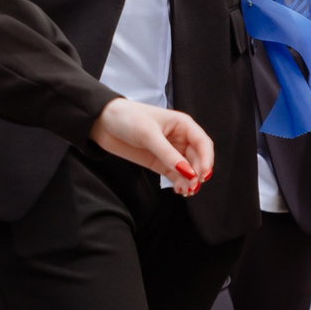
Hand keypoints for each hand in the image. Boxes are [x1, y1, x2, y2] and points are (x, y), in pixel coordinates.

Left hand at [89, 98, 212, 193]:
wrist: (103, 123)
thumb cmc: (127, 118)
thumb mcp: (149, 135)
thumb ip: (168, 154)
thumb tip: (188, 172)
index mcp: (182, 124)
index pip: (203, 143)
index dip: (207, 159)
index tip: (203, 175)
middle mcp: (180, 138)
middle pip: (198, 158)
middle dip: (197, 173)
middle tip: (193, 186)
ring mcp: (170, 151)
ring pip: (188, 169)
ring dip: (190, 180)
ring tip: (186, 191)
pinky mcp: (159, 162)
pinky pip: (175, 174)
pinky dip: (179, 182)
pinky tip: (179, 189)